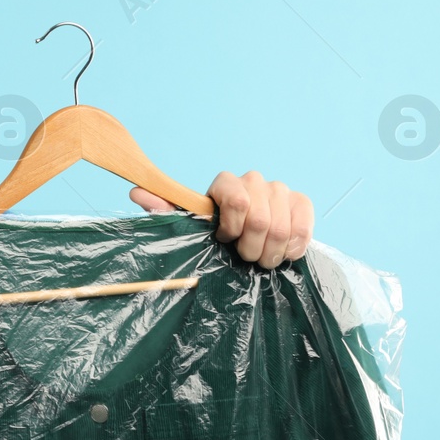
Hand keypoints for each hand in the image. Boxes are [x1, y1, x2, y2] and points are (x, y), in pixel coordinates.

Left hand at [129, 170, 312, 267]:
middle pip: (260, 219)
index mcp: (225, 183)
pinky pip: (304, 226)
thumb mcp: (187, 227)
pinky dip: (292, 247)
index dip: (231, 228)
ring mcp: (281, 190)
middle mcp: (254, 180)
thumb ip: (165, 211)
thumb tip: (136, 192)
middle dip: (250, 248)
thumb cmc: (213, 236)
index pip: (237, 199)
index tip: (223, 239)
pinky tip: (281, 252)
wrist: (247, 243)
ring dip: (270, 252)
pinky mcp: (302, 203)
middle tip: (243, 257)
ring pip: (282, 227)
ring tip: (260, 258)